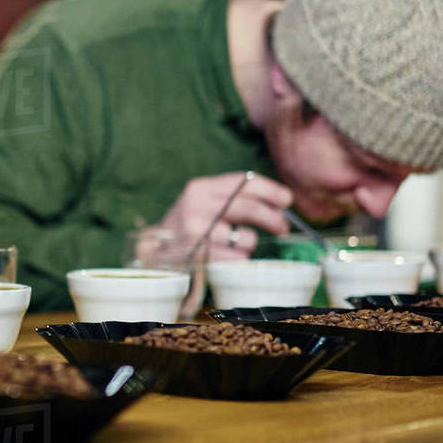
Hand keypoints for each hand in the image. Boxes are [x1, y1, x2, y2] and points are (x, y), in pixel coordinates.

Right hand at [157, 172, 292, 261]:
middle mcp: (195, 207)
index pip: (243, 182)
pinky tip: (225, 258)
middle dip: (273, 218)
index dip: (271, 190)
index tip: (288, 200)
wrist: (154, 256)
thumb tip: (281, 202)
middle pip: (249, 208)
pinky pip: (237, 259)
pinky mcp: (199, 258)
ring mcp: (196, 234)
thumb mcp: (203, 203)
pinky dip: (239, 260)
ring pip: (246, 238)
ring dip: (249, 244)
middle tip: (282, 228)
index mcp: (200, 188)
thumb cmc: (188, 228)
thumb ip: (233, 197)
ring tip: (237, 245)